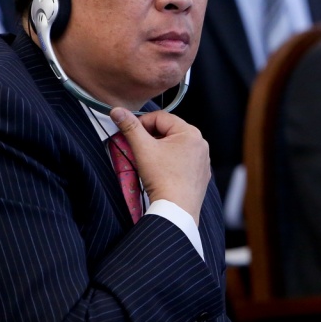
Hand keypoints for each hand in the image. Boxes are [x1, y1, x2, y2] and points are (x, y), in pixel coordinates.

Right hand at [111, 107, 210, 222]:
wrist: (176, 210)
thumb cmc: (163, 179)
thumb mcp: (142, 149)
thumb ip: (130, 127)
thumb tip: (117, 110)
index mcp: (190, 132)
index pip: (160, 117)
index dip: (141, 124)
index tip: (130, 134)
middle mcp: (200, 143)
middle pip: (168, 131)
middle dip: (150, 137)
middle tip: (137, 149)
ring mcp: (202, 160)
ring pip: (175, 146)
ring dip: (160, 150)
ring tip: (148, 162)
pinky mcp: (200, 175)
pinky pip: (182, 161)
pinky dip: (170, 163)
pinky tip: (161, 173)